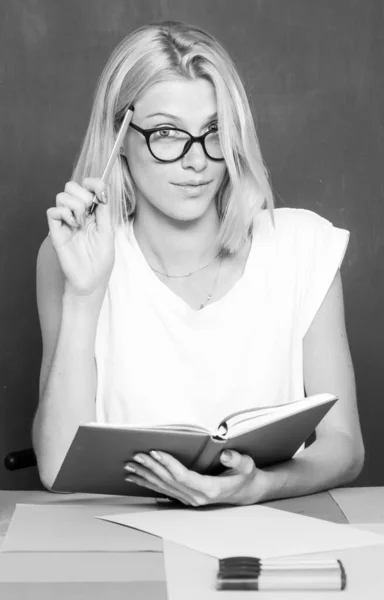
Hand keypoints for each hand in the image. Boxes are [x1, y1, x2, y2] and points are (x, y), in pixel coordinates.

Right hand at [47, 178, 114, 297]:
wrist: (90, 280)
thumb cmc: (100, 260)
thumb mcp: (108, 233)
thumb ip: (104, 211)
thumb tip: (102, 191)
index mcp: (93, 213)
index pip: (89, 187)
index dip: (94, 183)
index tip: (100, 191)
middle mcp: (78, 214)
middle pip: (72, 186)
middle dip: (83, 194)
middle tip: (90, 212)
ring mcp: (66, 221)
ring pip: (62, 195)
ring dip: (75, 205)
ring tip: (81, 223)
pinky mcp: (56, 231)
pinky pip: (52, 211)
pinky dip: (64, 214)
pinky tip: (73, 226)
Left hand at [124, 450, 269, 505]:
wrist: (245, 492)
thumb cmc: (245, 475)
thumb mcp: (247, 465)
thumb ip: (237, 460)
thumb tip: (225, 455)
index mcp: (209, 489)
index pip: (183, 476)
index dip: (168, 463)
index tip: (155, 451)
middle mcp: (196, 497)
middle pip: (168, 481)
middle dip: (151, 467)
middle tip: (136, 455)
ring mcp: (189, 500)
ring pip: (163, 487)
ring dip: (145, 475)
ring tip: (130, 465)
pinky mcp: (185, 498)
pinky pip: (163, 490)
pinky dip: (148, 483)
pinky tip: (136, 477)